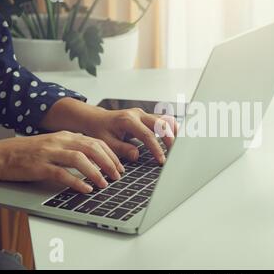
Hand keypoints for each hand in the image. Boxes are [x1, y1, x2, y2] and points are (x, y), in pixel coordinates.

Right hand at [0, 131, 123, 192]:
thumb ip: (74, 147)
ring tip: (104, 184)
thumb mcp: (55, 144)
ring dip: (95, 172)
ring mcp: (50, 153)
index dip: (111, 154)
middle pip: (92, 148)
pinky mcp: (40, 166)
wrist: (1, 154)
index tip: (119, 166)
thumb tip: (96, 158)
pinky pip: (62, 174)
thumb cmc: (29, 152)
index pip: (95, 141)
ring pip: (79, 159)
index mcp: (66, 135)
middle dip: (108, 162)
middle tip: (117, 175)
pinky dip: (76, 182)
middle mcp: (60, 141)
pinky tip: (85, 189)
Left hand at [41, 98, 177, 163]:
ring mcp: (143, 113)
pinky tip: (175, 138)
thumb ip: (122, 149)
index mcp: (127, 120)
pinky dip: (170, 128)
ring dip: (173, 132)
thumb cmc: (99, 130)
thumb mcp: (106, 142)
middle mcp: (137, 114)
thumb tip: (136, 155)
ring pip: (164, 119)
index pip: (147, 135)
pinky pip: (162, 119)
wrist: (95, 119)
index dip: (156, 148)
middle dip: (170, 139)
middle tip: (174, 155)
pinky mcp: (146, 116)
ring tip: (178, 147)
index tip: (161, 160)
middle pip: (161, 124)